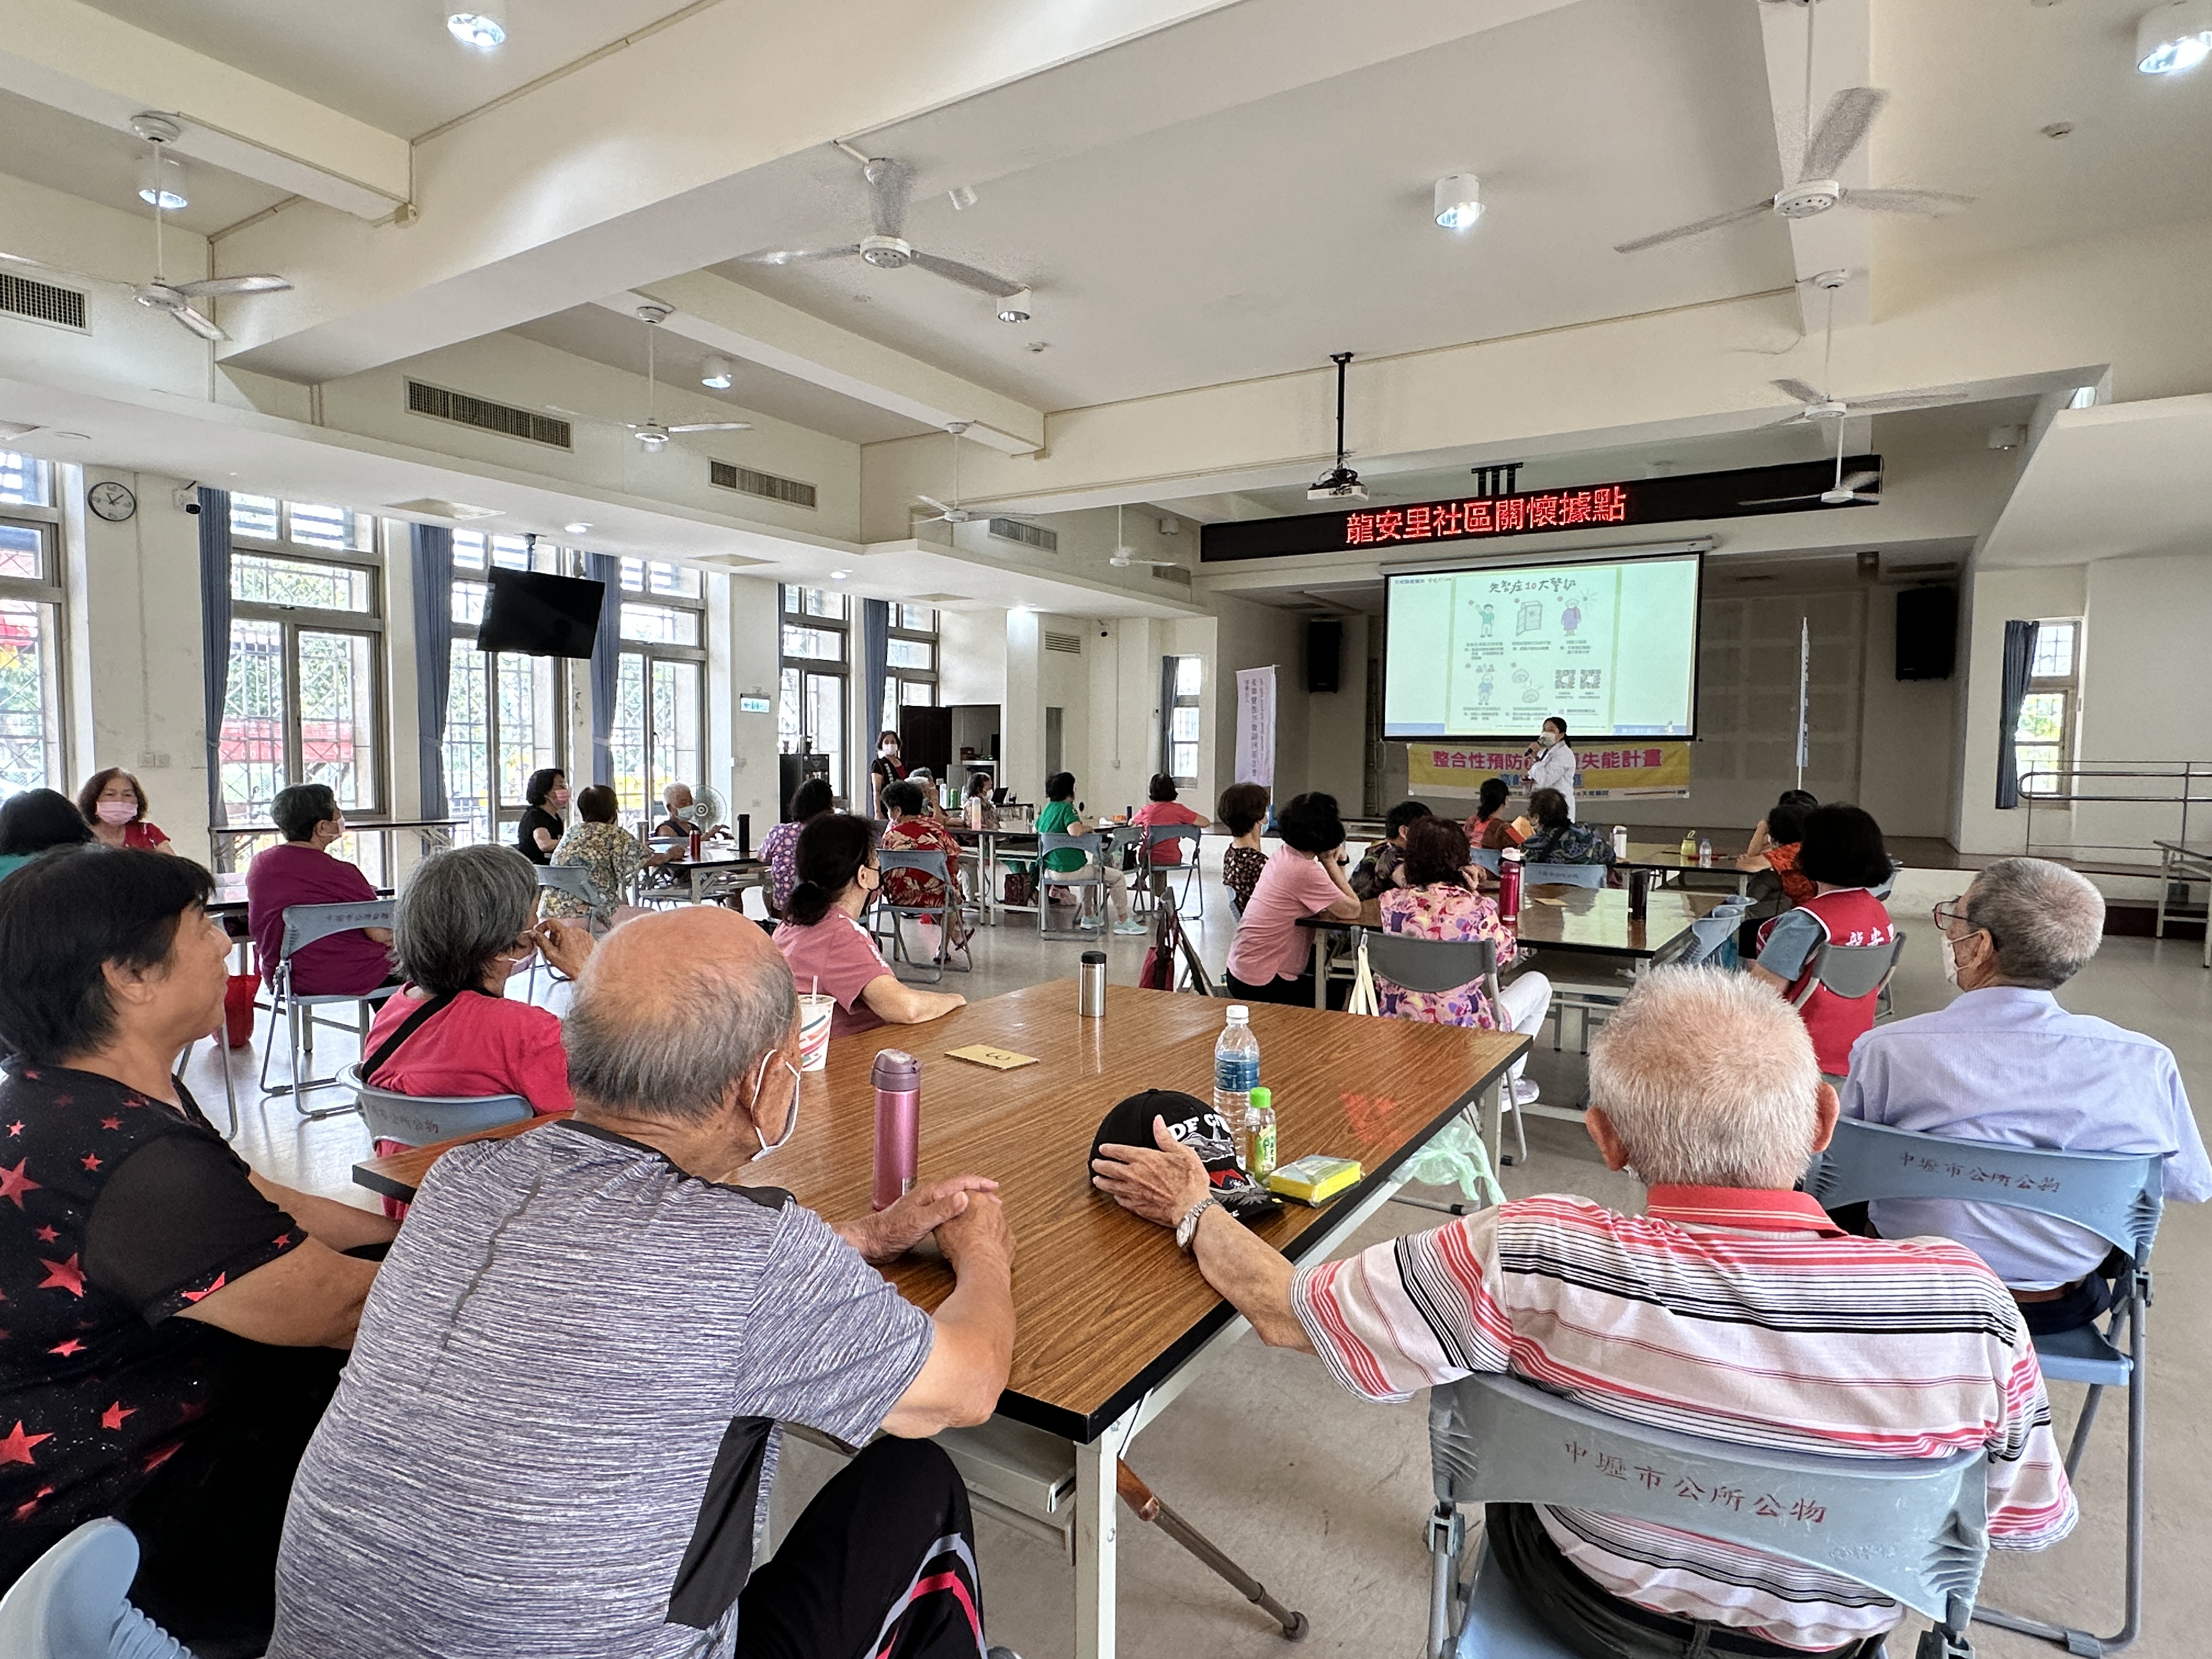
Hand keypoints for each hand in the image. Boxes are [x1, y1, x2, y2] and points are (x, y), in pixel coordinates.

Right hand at [533, 917, 594, 978]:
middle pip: (559, 929)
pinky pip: (576, 937)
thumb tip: (534, 933)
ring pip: (567, 933)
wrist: (590, 971)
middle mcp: (576, 930)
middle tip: (553, 950)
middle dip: (553, 938)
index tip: (539, 933)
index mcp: (565, 932)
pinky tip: (573, 953)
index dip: (542, 926)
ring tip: (565, 954)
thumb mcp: (552, 955)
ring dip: (563, 941)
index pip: (550, 922)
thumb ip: (541, 942)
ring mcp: (583, 933)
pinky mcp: (589, 938)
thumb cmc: (573, 966)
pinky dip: (572, 943)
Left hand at [848, 1174, 1000, 1263]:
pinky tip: (960, 1222)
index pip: (960, 1182)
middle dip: (978, 1193)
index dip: (979, 1184)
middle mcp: (928, 1196)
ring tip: (982, 1209)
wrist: (871, 1242)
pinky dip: (958, 1213)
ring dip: (969, 1202)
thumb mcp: (920, 1221)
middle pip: (958, 1188)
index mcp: (930, 1192)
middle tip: (994, 1200)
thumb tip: (964, 1197)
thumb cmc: (890, 1231)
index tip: (994, 1187)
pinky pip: (946, 1211)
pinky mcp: (921, 1218)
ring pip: (953, 1199)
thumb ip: (942, 1209)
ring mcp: (924, 1206)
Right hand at [936, 1186, 1012, 1274]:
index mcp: (976, 1200)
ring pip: (993, 1222)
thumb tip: (940, 1210)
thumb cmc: (962, 1245)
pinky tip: (984, 1249)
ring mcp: (1003, 1224)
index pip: (967, 1194)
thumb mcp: (941, 1227)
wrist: (981, 1265)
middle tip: (963, 1227)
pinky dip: (994, 1242)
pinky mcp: (1009, 1239)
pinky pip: (1000, 1237)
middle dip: (973, 1214)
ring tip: (973, 1241)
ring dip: (985, 1228)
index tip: (955, 1210)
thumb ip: (943, 1214)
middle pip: (982, 1206)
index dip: (959, 1202)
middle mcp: (993, 1209)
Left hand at [1091, 1116, 1211, 1228]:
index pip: (1119, 1151)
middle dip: (1100, 1165)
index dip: (1109, 1149)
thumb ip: (1165, 1137)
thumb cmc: (1189, 1181)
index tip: (1103, 1149)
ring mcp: (1134, 1192)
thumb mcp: (1181, 1152)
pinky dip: (1116, 1197)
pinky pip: (1121, 1200)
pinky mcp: (1137, 1207)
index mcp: (1144, 1159)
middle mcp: (1134, 1175)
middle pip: (1110, 1168)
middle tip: (1095, 1164)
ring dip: (1102, 1182)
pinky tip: (1116, 1196)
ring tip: (1097, 1180)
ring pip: (1111, 1186)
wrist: (1190, 1207)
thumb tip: (1157, 1122)